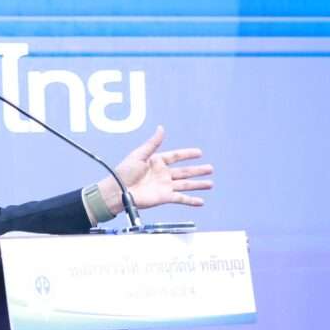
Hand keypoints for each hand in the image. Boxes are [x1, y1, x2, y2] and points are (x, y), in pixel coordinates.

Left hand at [99, 125, 213, 213]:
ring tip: (210, 184)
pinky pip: (181, 198)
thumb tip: (161, 128)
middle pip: (184, 171)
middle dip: (197, 170)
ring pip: (186, 184)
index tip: (199, 153)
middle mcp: (162, 174)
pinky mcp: (164, 197)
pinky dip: (191, 200)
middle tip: (211, 168)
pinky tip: (201, 201)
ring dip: (198, 184)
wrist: (118, 192)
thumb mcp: (139, 155)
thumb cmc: (124, 173)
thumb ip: (153, 143)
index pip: (176, 156)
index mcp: (156, 162)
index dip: (187, 154)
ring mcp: (164, 186)